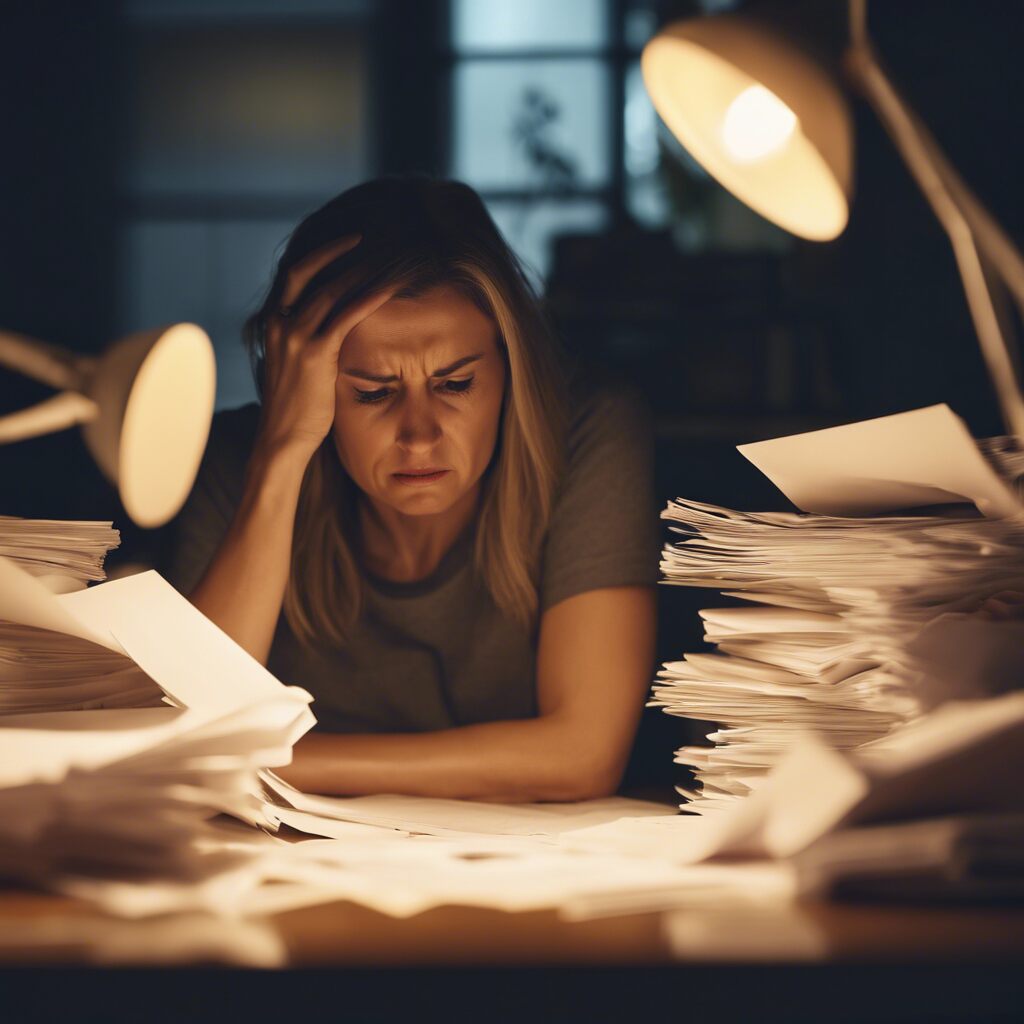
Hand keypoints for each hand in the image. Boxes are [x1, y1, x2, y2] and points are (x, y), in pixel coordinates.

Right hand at [256, 235, 392, 461]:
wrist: (282, 439)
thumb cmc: (296, 407)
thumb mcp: (296, 365)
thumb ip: (309, 341)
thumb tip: (332, 328)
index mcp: (273, 323)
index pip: (293, 274)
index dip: (319, 254)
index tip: (344, 242)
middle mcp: (279, 323)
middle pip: (308, 271)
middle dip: (337, 250)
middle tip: (366, 236)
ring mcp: (294, 337)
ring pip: (328, 290)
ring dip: (359, 270)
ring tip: (384, 257)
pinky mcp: (314, 354)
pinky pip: (345, 316)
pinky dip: (368, 298)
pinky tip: (388, 287)